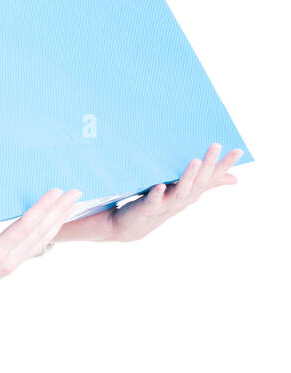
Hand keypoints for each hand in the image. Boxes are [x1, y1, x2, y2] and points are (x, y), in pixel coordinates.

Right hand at [0, 188, 84, 288]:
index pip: (26, 227)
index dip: (42, 208)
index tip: (56, 191)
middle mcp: (9, 260)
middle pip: (41, 232)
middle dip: (59, 212)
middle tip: (76, 192)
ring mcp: (11, 263)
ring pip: (42, 239)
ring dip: (57, 220)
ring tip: (70, 205)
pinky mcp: (8, 263)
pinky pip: (35, 244)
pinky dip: (47, 231)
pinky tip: (51, 225)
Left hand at [106, 143, 242, 242]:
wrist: (134, 226)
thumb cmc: (162, 204)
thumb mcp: (186, 193)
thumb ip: (207, 184)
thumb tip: (235, 178)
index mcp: (192, 193)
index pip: (212, 178)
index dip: (225, 165)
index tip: (238, 150)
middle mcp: (183, 199)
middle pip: (199, 182)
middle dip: (208, 164)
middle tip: (217, 145)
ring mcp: (166, 204)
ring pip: (181, 191)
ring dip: (188, 176)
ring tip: (195, 160)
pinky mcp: (148, 208)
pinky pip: (154, 201)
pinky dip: (158, 194)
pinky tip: (160, 185)